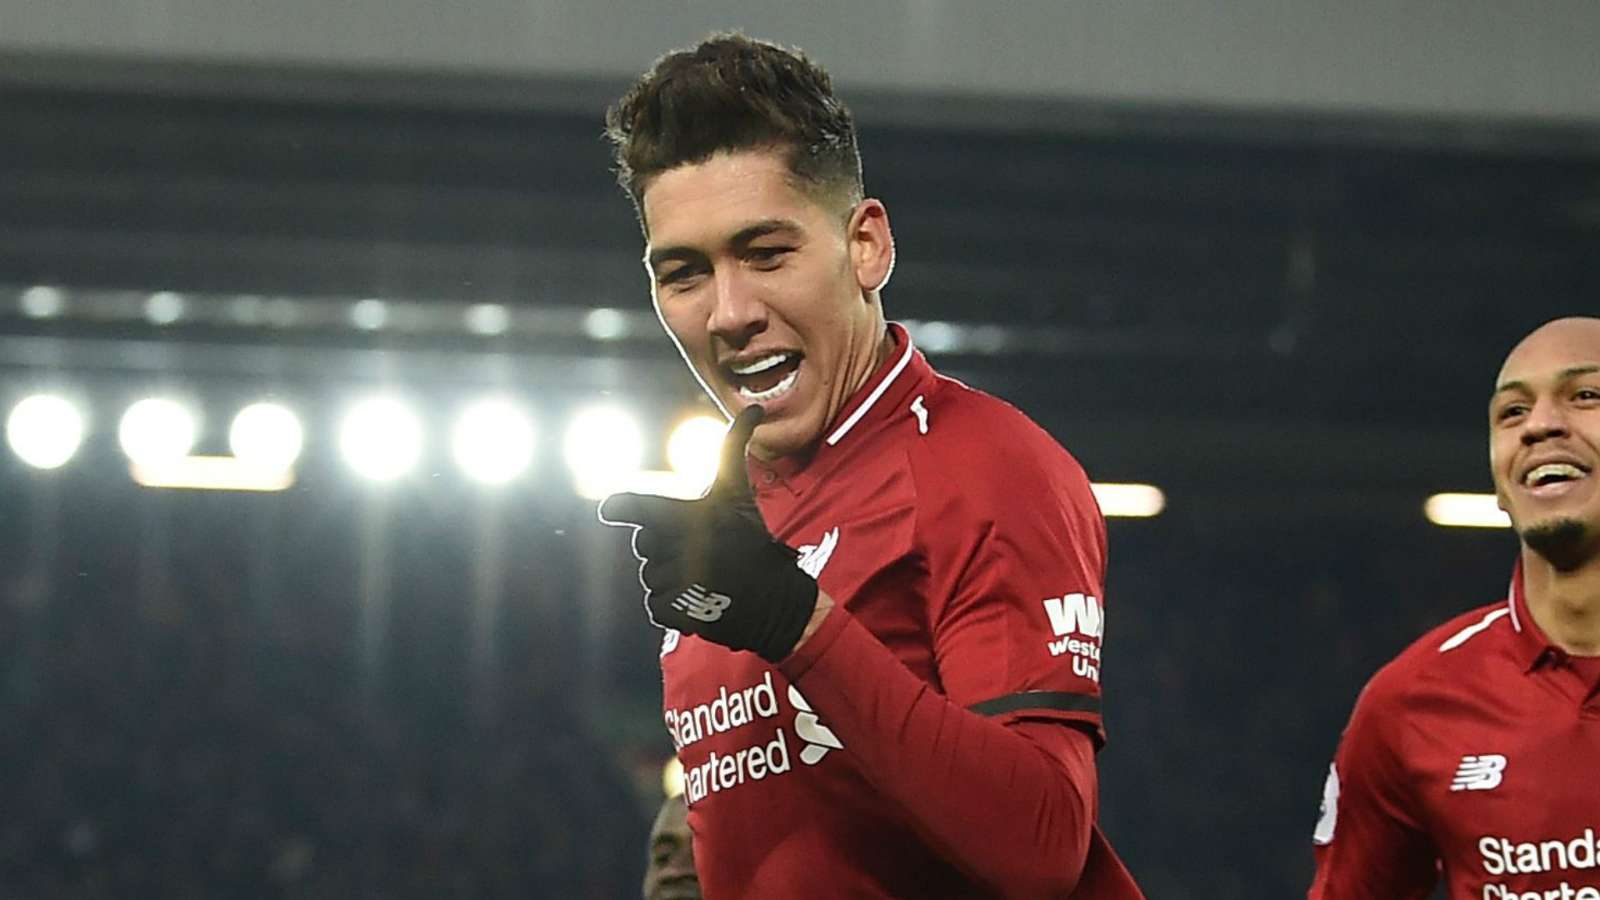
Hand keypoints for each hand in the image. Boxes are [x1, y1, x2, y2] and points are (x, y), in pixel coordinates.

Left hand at [598, 405, 818, 662]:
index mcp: (688, 516)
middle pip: (644, 543)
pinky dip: (671, 605)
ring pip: (650, 575)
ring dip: (669, 576)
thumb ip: (733, 449)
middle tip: (698, 550)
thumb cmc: (752, 541)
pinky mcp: (672, 611)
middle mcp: (677, 547)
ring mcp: (673, 582)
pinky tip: (696, 599)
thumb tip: (755, 408)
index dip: (619, 505)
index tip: (611, 508)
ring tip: (702, 576)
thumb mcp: (739, 494)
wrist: (773, 601)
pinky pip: (655, 604)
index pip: (633, 506)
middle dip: (663, 545)